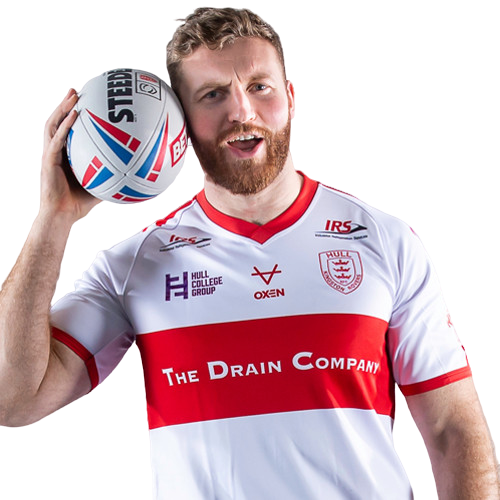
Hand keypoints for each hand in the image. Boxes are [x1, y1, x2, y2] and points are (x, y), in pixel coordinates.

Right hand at [41, 89, 101, 222]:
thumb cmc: (79, 203)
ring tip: (73, 94)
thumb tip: (134, 173)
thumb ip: (113, 176)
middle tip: (77, 90)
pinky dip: (65, 126)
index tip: (84, 102)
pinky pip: (57, 139)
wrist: (63, 215)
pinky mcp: (49, 160)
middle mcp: (56, 151)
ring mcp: (50, 154)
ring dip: (62, 108)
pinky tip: (74, 115)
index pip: (67, 131)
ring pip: (53, 125)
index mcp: (65, 155)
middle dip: (65, 104)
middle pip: (57, 121)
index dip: (72, 116)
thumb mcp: (101, 185)